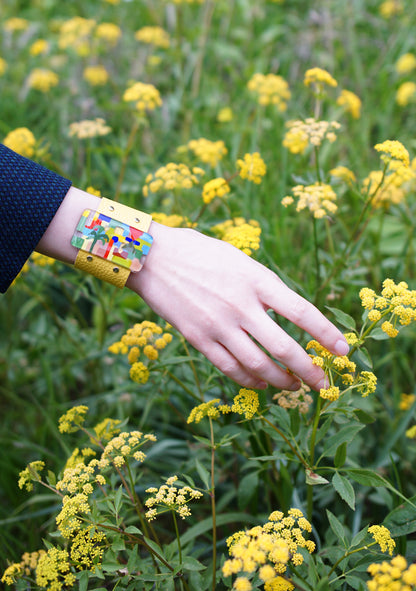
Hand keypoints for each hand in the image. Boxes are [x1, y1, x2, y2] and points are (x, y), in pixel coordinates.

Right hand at [130, 222, 348, 390]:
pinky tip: (261, 385)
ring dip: (281, 382)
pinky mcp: (198, 338)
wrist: (153, 257)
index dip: (326, 333)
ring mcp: (218, 324)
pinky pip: (230, 368)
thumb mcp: (240, 259)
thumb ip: (264, 286)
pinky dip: (250, 381)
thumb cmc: (199, 252)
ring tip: (294, 387)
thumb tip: (287, 313)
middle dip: (309, 371)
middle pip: (284, 347)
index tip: (344, 349)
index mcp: (256, 279)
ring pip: (258, 365)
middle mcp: (241, 304)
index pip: (301, 311)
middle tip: (324, 385)